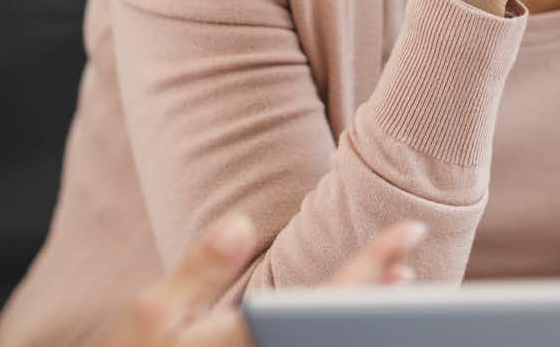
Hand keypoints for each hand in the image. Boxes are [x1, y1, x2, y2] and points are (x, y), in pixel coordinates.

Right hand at [102, 215, 424, 346]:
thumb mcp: (151, 316)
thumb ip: (199, 269)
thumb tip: (241, 224)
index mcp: (244, 342)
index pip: (328, 298)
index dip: (373, 262)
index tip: (409, 232)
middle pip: (343, 329)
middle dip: (378, 296)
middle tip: (405, 263)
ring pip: (334, 346)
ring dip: (366, 324)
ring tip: (390, 289)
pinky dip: (337, 337)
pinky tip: (349, 324)